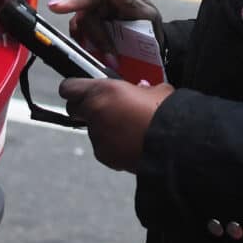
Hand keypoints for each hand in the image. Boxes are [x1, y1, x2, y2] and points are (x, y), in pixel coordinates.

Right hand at [46, 0, 164, 58]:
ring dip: (97, 40)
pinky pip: (79, 34)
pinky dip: (88, 45)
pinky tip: (100, 53)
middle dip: (71, 4)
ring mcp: (92, 12)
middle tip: (55, 7)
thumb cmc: (149, 27)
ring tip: (113, 56)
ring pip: (82, 22)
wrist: (149, 50)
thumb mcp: (145, 14)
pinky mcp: (86, 28)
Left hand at [59, 78, 173, 171]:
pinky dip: (112, 144)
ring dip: (103, 126)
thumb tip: (141, 90)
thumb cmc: (165, 114)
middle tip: (105, 107)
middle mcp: (94, 113)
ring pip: (92, 129)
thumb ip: (140, 89)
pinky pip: (103, 146)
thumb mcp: (155, 90)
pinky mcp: (104, 155)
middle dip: (86, 108)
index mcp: (103, 91)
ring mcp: (98, 136)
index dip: (74, 88)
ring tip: (128, 127)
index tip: (80, 89)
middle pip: (74, 109)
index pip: (69, 87)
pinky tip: (130, 141)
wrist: (173, 144)